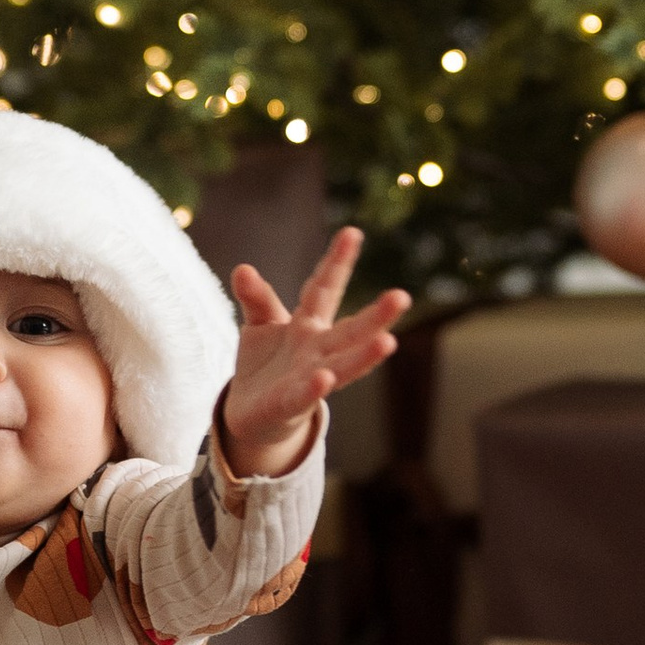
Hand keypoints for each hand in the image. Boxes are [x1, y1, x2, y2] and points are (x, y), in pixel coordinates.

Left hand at [219, 227, 409, 480]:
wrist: (253, 413)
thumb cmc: (266, 364)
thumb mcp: (260, 324)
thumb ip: (256, 299)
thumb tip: (243, 270)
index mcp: (310, 324)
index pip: (325, 288)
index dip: (337, 262)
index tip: (352, 232)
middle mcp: (318, 349)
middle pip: (351, 329)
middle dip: (376, 315)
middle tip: (402, 296)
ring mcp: (309, 377)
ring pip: (343, 364)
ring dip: (364, 355)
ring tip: (388, 342)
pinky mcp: (291, 403)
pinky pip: (304, 394)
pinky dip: (316, 386)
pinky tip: (325, 377)